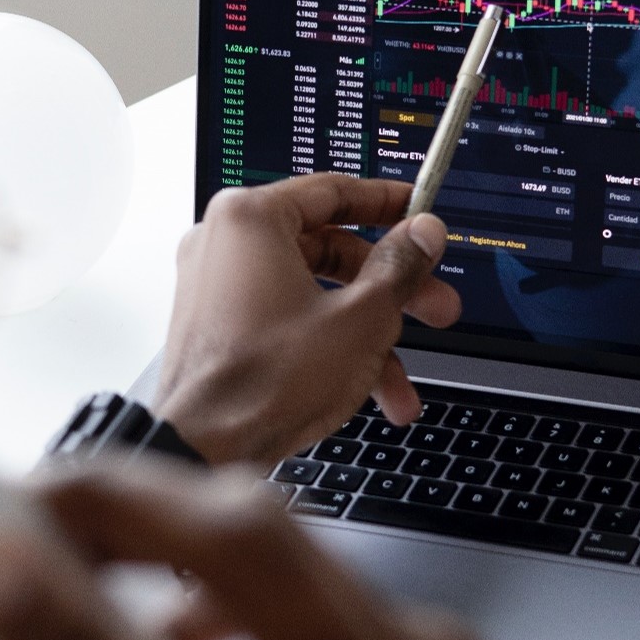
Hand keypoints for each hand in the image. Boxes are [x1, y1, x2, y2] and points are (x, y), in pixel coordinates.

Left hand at [152, 174, 460, 464]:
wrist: (203, 449)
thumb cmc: (265, 381)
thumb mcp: (360, 318)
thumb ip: (400, 267)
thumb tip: (424, 234)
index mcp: (249, 219)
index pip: (333, 191)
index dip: (389, 205)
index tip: (420, 214)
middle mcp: (224, 244)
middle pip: (329, 250)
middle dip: (392, 290)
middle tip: (436, 305)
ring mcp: (217, 287)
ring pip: (313, 295)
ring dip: (367, 335)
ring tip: (404, 380)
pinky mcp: (219, 327)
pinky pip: (286, 321)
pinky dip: (327, 348)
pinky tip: (369, 393)